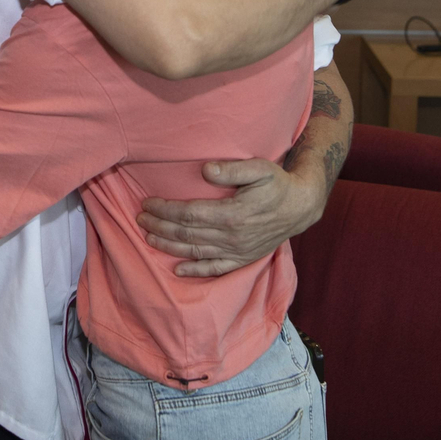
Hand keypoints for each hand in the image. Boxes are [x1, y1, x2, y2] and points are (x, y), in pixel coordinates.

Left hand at [137, 158, 326, 277]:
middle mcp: (232, 237)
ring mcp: (237, 251)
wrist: (301, 207)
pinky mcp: (243, 259)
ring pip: (195, 251)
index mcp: (233, 214)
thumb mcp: (260, 169)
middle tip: (140, 219)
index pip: (188, 214)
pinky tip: (177, 269)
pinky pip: (215, 268)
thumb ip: (232, 170)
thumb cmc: (278, 184)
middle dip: (159, 226)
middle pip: (186, 233)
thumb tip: (204, 169)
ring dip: (169, 246)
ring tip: (148, 238)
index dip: (165, 210)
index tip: (148, 203)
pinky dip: (195, 270)